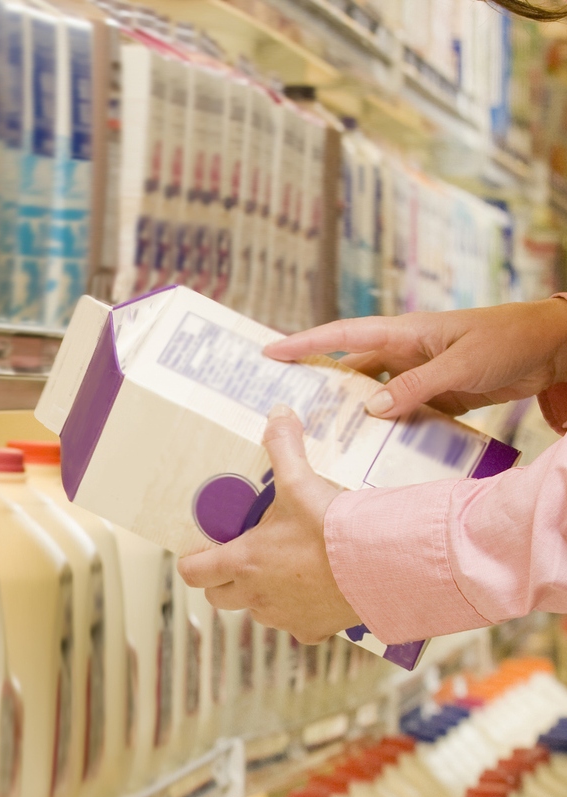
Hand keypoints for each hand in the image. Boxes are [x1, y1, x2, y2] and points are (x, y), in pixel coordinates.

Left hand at [178, 408, 358, 643]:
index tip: (200, 552)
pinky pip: (295, 627)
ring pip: (255, 611)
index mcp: (242, 562)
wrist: (382, 563)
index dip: (193, 562)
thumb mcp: (301, 482)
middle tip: (242, 558)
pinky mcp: (311, 630)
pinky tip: (316, 594)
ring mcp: (281, 617)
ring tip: (283, 571)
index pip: (193, 572)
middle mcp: (255, 595)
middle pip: (218, 596)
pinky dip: (300, 614)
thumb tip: (277, 414)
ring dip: (262, 595)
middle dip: (223, 580)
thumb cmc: (334, 527)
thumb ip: (283, 448)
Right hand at [262, 298, 566, 418]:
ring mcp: (420, 376)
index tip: (269, 353)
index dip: (305, 344)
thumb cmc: (509, 340)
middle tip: (285, 410)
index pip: (344, 336)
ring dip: (353, 417)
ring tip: (323, 442)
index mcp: (406, 333)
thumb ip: (416, 386)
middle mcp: (406, 354)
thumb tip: (370, 409)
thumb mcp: (461, 363)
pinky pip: (400, 415)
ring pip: (373, 398)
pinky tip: (373, 452)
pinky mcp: (436, 397)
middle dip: (318, 388)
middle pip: (351, 372)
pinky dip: (385, 432)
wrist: (553, 348)